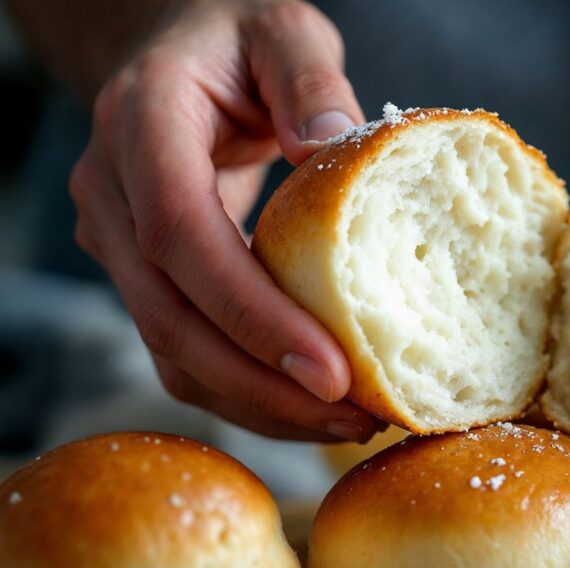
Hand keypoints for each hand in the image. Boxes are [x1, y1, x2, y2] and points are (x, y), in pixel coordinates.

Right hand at [69, 0, 381, 441]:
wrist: (175, 52)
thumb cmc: (237, 39)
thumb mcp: (282, 30)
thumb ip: (307, 77)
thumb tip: (332, 146)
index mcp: (141, 124)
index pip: (181, 235)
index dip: (251, 313)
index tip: (331, 369)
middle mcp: (111, 192)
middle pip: (171, 315)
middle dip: (262, 383)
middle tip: (354, 416)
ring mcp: (117, 241)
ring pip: (172, 350)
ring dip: (258, 403)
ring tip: (347, 422)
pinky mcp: (143, 276)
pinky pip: (184, 351)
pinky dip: (244, 390)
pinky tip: (309, 405)